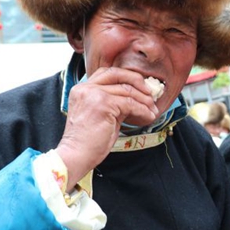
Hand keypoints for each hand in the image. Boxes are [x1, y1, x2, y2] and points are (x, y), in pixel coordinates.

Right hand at [55, 67, 158, 186]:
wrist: (76, 155)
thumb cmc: (88, 141)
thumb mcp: (99, 115)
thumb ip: (112, 103)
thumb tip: (134, 100)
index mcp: (82, 89)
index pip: (108, 73)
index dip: (127, 77)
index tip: (141, 87)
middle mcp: (86, 88)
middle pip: (118, 74)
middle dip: (138, 82)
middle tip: (151, 95)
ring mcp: (94, 94)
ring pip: (127, 90)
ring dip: (144, 101)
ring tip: (152, 110)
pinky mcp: (103, 104)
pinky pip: (130, 103)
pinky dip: (143, 110)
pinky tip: (148, 116)